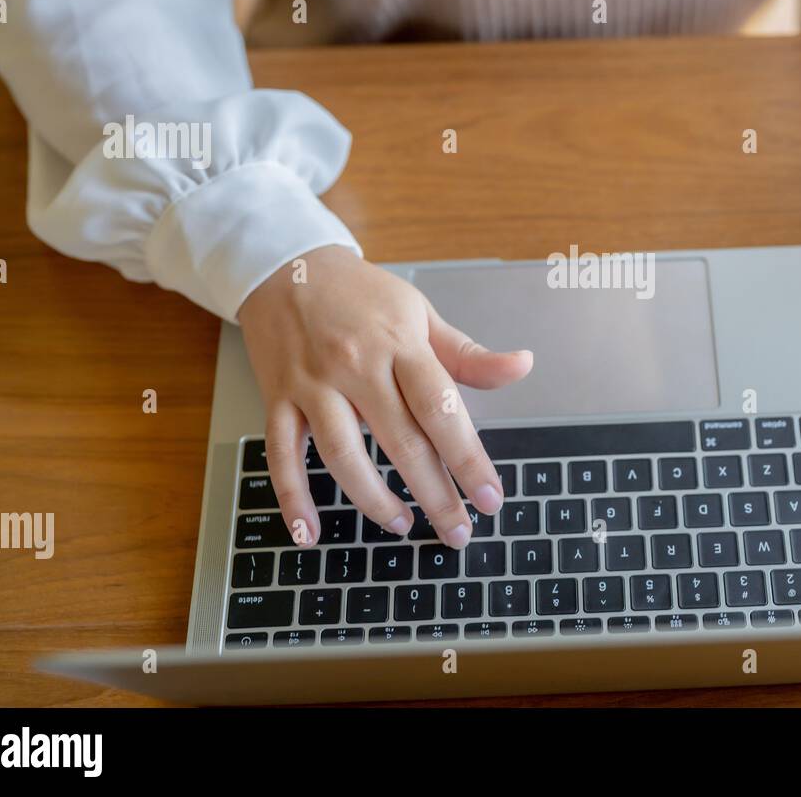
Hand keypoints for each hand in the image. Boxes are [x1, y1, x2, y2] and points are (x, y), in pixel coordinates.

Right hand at [237, 245, 532, 548]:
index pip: (441, 408)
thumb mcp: (420, 313)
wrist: (286, 268)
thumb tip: (523, 366)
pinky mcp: (278, 399)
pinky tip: (310, 532)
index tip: (491, 497)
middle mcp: (356, 366)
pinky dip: (293, 497)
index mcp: (399, 344)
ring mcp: (313, 385)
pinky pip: (281, 455)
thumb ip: (467, 353)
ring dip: (374, 500)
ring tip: (402, 524)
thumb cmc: (361, 295)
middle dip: (434, 493)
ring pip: (343, 454)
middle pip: (401, 441)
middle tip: (458, 531)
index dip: (468, 458)